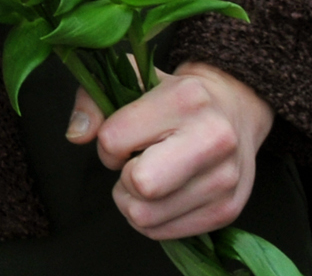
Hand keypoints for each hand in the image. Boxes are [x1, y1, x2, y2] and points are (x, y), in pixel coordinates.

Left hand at [68, 63, 272, 239]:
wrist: (234, 109)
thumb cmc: (171, 95)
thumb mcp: (128, 77)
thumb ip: (92, 100)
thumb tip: (77, 135)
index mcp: (185, 99)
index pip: (113, 141)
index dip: (108, 143)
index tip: (125, 137)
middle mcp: (214, 139)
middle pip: (140, 185)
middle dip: (124, 178)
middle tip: (134, 164)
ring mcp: (225, 178)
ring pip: (147, 216)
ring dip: (134, 202)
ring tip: (149, 178)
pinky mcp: (228, 210)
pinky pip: (164, 233)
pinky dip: (152, 218)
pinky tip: (164, 194)